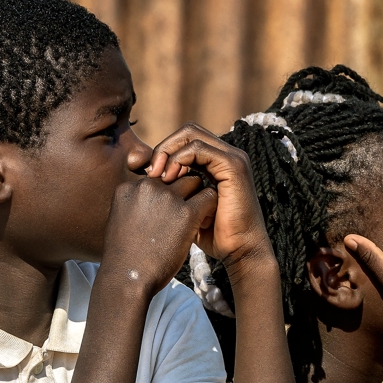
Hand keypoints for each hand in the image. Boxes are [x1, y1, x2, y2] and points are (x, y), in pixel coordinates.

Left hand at [113, 124, 276, 287]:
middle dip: (164, 147)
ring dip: (169, 152)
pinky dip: (181, 159)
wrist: (238, 251)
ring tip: (159, 176)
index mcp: (216, 162)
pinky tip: (171, 178)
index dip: (163, 152)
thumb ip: (172, 191)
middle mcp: (225, 155)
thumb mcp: (186, 209)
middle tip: (150, 171)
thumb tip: (144, 180)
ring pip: (191, 134)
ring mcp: (232, 157)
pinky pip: (200, 148)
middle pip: (187, 131)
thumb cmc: (213, 236)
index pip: (184, 141)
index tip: (145, 173)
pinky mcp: (233, 165)